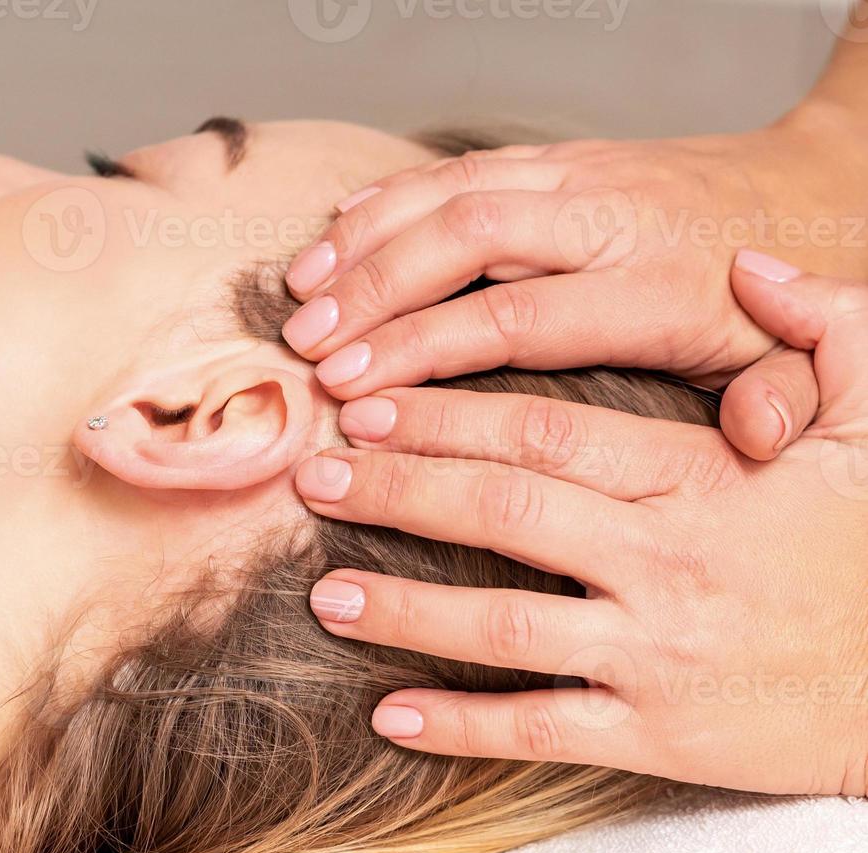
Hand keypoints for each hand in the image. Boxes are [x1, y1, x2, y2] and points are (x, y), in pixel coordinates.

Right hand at [282, 110, 867, 460]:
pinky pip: (463, 162)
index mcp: (656, 285)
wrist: (812, 189)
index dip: (422, 349)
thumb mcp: (799, 361)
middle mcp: (609, 219)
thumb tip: (758, 434)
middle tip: (306, 346)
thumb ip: (786, 398)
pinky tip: (339, 225)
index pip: (515, 317)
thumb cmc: (774, 301)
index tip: (350, 388)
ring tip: (299, 292)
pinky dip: (393, 194)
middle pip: (467, 240)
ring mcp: (581, 178)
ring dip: (366, 239)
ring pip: (453, 190)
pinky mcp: (562, 159)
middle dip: (374, 290)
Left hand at [295, 255, 867, 794]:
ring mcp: (656, 655)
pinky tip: (389, 715)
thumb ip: (824, 333)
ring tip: (324, 592)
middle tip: (316, 472)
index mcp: (701, 481)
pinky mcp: (658, 735)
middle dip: (399, 487)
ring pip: (505, 625)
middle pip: (504, 511)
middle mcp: (666, 563)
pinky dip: (463, 725)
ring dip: (405, 607)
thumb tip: (755, 265)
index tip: (371, 400)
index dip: (447, 413)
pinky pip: (544, 728)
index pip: (548, 432)